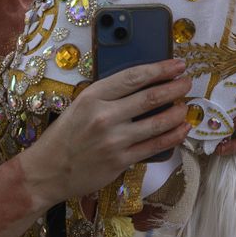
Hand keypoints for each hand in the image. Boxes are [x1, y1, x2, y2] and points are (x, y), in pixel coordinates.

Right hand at [20, 59, 191, 207]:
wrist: (47, 171)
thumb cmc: (65, 136)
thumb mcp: (80, 105)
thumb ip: (108, 95)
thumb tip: (144, 84)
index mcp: (93, 96)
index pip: (134, 77)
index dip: (160, 69)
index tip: (177, 65)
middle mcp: (104, 116)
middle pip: (150, 97)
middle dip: (175, 88)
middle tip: (187, 83)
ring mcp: (114, 140)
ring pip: (158, 123)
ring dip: (178, 113)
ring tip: (186, 107)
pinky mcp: (121, 161)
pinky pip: (155, 146)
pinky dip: (173, 136)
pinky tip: (182, 130)